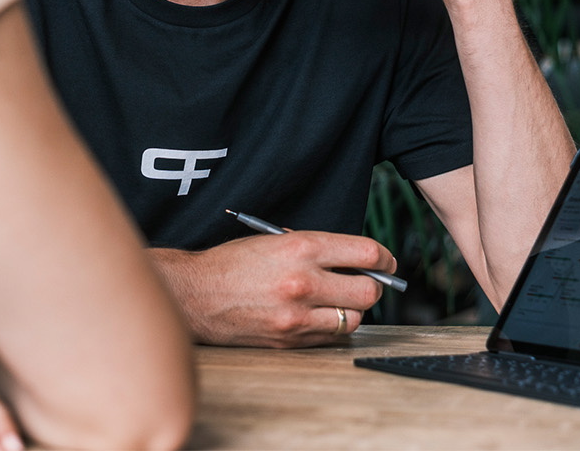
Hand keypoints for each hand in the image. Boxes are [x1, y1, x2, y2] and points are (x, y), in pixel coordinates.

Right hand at [156, 231, 394, 347]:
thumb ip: (316, 249)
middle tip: (361, 282)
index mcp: (300, 247)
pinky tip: (315, 316)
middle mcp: (302, 281)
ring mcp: (296, 315)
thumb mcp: (274, 240)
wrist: (195, 294)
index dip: (384, 257)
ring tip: (333, 301)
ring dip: (350, 310)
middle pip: (368, 291)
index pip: (366, 252)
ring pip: (352, 319)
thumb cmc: (231, 264)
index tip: (385, 261)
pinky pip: (329, 338)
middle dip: (370, 286)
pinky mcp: (289, 339)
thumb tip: (354, 259)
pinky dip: (330, 328)